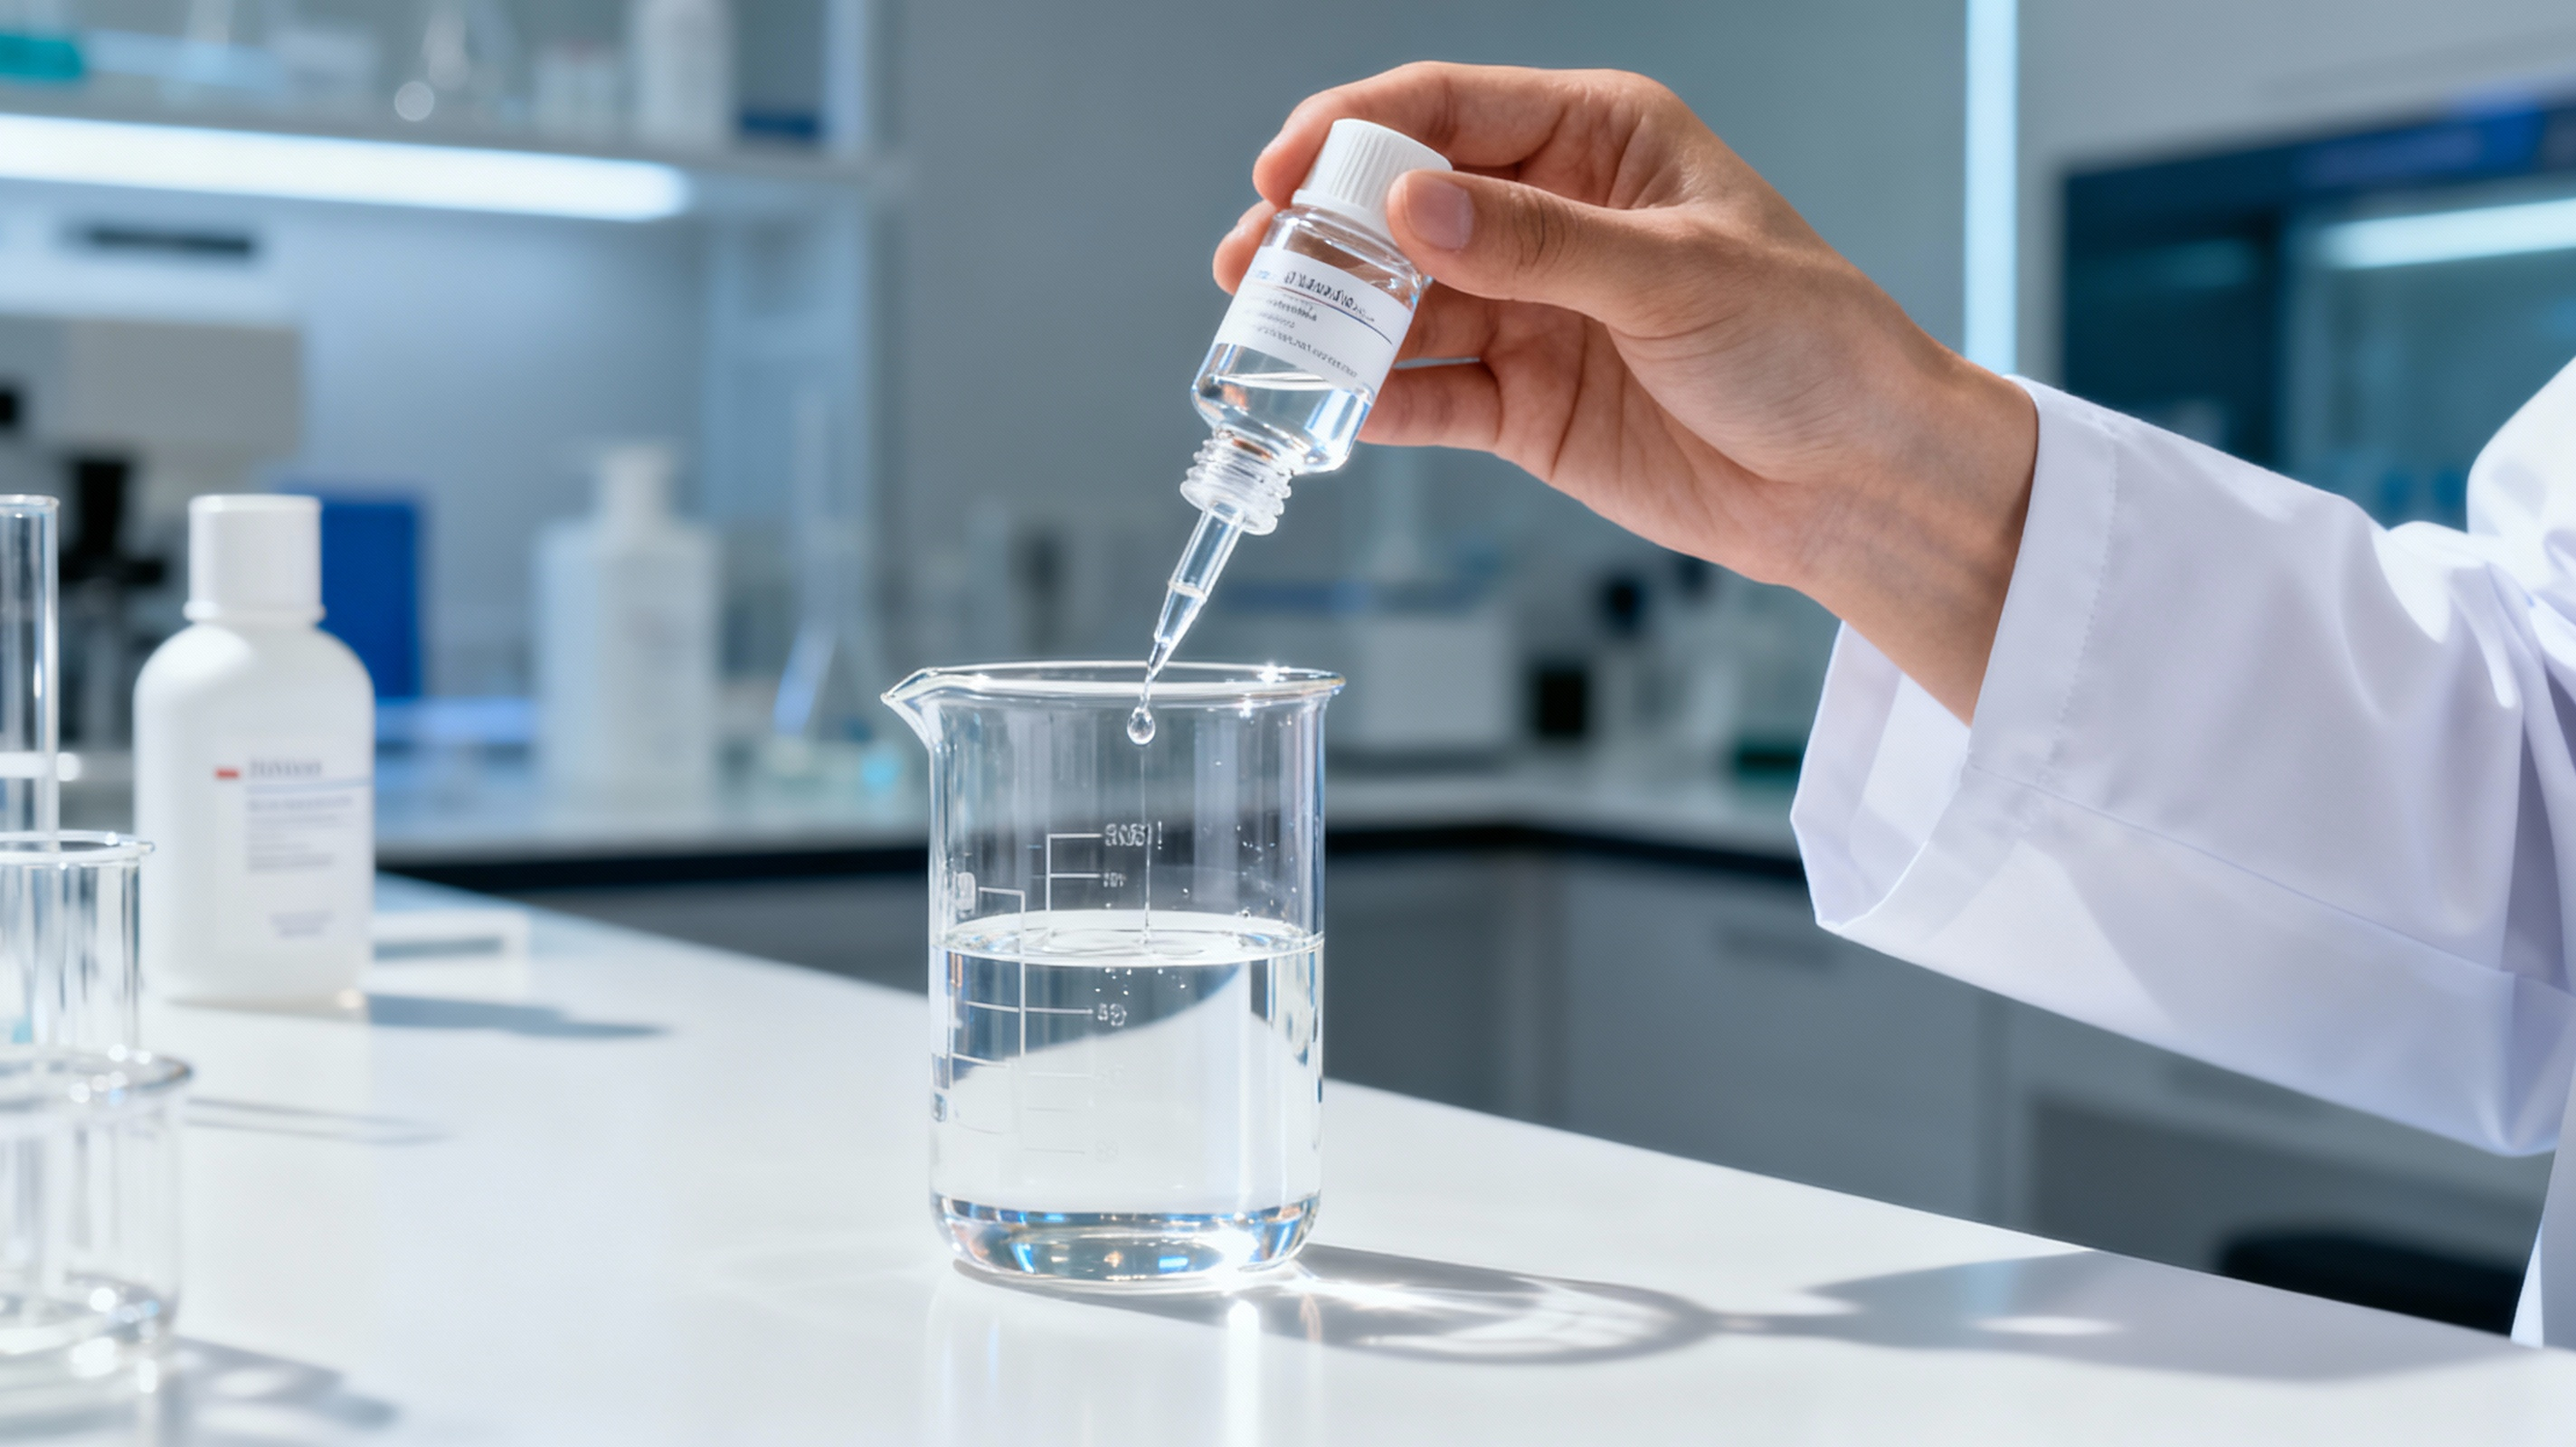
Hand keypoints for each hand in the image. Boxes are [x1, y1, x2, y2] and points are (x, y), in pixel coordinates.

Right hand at [1217, 64, 2036, 720]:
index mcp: (1598, 141)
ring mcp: (1529, 313)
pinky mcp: (1521, 405)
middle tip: (1251, 267)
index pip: (1448, 109)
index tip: (1282, 172)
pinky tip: (1328, 410)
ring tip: (1266, 343)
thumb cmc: (1811, 346)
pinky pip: (1426, 397)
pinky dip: (1374, 404)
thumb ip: (1537, 243)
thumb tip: (1411, 207)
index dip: (1353, 132)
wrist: (1859, 482)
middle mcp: (1550, 218)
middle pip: (1400, 207)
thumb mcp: (1675, 275)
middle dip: (1320, 233)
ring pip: (1400, 305)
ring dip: (1332, 323)